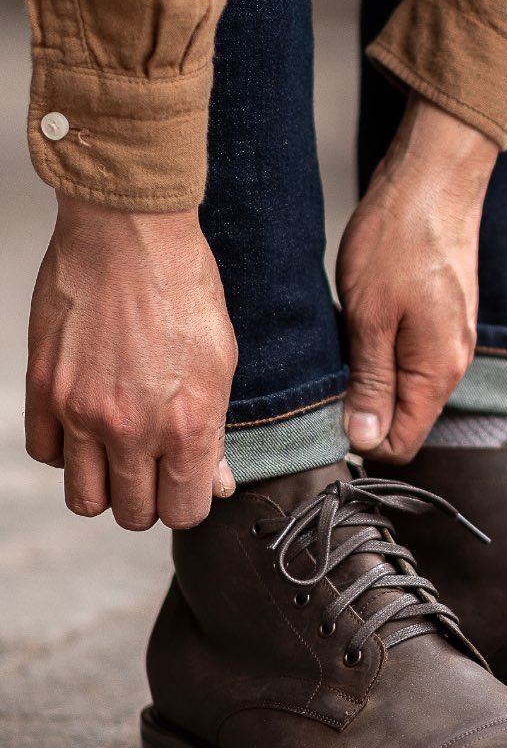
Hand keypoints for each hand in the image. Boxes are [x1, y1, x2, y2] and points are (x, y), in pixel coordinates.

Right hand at [25, 194, 237, 529]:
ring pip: (84, 499)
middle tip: (156, 469)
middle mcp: (131, 429)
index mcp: (187, 425)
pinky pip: (46, 454)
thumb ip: (216, 432)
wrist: (130, 233)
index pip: (184, 512)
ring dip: (105, 487)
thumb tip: (215, 483)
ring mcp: (80, 412)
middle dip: (149, 500)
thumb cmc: (186, 290)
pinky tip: (87, 426)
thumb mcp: (223, 364)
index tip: (188, 485)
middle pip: (133, 514)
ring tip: (121, 455)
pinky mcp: (42, 389)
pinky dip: (66, 452)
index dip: (188, 503)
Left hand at [338, 95, 498, 461]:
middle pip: (406, 418)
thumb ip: (371, 384)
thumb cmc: (399, 240)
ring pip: (407, 387)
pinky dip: (384, 351)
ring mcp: (453, 341)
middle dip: (365, 409)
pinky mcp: (445, 319)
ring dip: (373, 376)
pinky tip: (365, 321)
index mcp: (438, 371)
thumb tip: (365, 439)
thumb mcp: (369, 318)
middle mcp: (454, 363)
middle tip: (331, 369)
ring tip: (346, 339)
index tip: (330, 408)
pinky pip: (413, 358)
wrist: (434, 181)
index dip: (361, 437)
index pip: (402, 444)